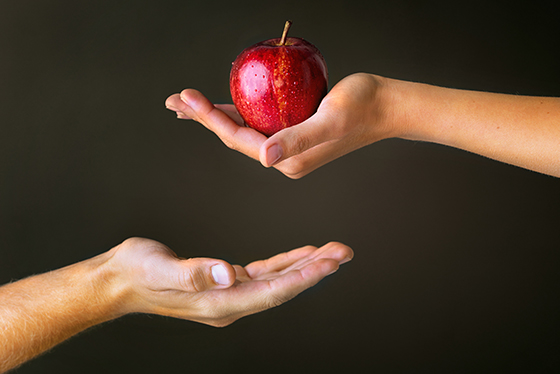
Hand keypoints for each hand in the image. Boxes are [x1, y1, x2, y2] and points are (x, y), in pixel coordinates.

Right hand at [110, 238, 352, 326]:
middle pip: (282, 288)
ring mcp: (228, 294)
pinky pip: (263, 275)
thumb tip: (227, 273)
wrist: (119, 279)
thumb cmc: (137, 273)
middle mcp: (228, 302)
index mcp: (218, 303)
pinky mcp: (224, 282)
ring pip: (277, 281)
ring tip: (332, 252)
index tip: (328, 263)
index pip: (271, 293)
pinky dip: (284, 264)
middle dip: (315, 271)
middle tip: (343, 253)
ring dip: (305, 267)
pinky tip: (300, 255)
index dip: (302, 278)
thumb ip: (194, 273)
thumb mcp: (161, 270)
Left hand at [166, 73, 395, 178]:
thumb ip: (298, 138)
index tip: (187, 97)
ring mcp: (288, 148)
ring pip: (243, 131)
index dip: (211, 118)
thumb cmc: (363, 106)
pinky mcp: (293, 134)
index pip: (240, 139)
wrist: (386, 107)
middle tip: (175, 101)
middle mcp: (284, 158)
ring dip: (215, 116)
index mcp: (288, 159)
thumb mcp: (330, 119)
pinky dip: (237, 113)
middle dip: (204, 118)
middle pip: (235, 137)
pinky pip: (258, 124)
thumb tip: (267, 158)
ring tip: (188, 104)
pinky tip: (223, 106)